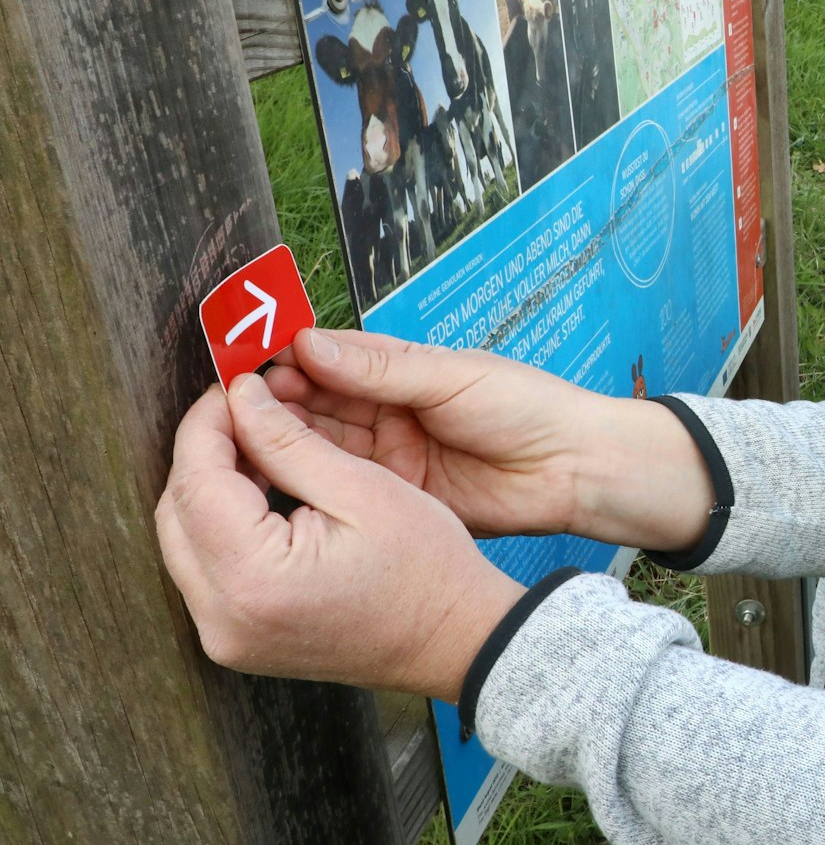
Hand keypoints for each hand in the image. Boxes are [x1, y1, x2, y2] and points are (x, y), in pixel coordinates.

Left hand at [157, 375, 525, 698]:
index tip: (234, 387)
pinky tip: (261, 496)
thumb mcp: (364, 489)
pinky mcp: (234, 640)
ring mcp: (225, 636)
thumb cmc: (426, 569)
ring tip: (261, 452)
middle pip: (177, 512)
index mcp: (255, 579)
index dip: (208, 424)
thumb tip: (239, 396)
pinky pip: (204, 568)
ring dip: (211, 488)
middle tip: (248, 412)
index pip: (197, 482)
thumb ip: (288, 441)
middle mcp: (223, 617)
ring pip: (183, 538)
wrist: (454, 640)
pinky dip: (222, 525)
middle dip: (205, 454)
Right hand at [269, 329, 714, 549]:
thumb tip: (307, 345)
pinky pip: (341, 490)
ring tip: (235, 439)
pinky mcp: (395, 500)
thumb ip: (382, 369)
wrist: (576, 471)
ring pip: (319, 449)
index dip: (285, 361)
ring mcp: (387, 459)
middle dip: (272, 404)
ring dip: (280, 444)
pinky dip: (305, 484)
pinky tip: (267, 482)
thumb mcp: (452, 378)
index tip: (242, 360)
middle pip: (313, 406)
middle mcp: (386, 415)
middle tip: (228, 404)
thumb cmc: (527, 408)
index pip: (328, 361)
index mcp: (401, 374)